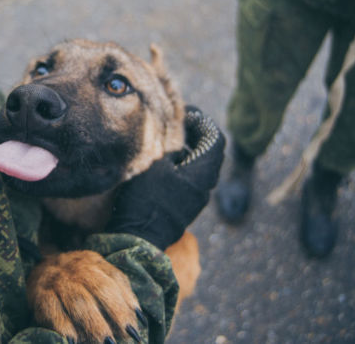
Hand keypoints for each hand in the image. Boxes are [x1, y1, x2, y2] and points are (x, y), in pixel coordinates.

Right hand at [27, 251, 143, 342]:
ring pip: (78, 300)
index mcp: (94, 261)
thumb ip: (118, 292)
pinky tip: (73, 340)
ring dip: (94, 323)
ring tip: (106, 341)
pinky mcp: (39, 294)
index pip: (114, 279)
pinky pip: (52, 309)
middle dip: (115, 313)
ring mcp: (57, 280)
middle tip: (125, 334)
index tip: (136, 324)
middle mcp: (76, 268)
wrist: (39, 269)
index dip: (127, 301)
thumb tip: (139, 318)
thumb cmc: (76, 279)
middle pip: (99, 288)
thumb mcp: (97, 275)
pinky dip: (63, 326)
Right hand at [106, 106, 224, 249]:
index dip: (202, 122)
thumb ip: (169, 143)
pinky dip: (179, 166)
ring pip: (197, 166)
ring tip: (164, 142)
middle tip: (173, 124)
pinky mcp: (184, 207)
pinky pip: (188, 179)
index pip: (216, 138)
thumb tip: (175, 129)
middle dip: (193, 134)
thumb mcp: (156, 162)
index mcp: (204, 173)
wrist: (138, 238)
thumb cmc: (147, 198)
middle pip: (208, 152)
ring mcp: (196, 199)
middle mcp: (206, 187)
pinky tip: (160, 164)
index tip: (184, 114)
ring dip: (184, 150)